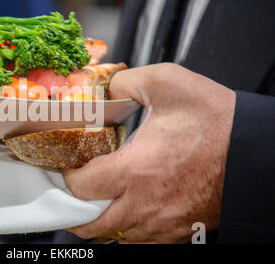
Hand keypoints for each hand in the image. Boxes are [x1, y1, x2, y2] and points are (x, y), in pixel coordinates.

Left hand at [63, 63, 235, 242]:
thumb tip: (104, 94)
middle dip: (75, 212)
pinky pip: (142, 242)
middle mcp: (145, 203)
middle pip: (92, 224)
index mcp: (136, 169)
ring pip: (116, 237)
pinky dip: (127, 231)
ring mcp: (163, 222)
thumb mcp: (167, 82)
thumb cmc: (217, 121)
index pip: (82, 187)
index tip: (70, 167)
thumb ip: (125, 83)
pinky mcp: (179, 230)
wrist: (255, 150)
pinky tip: (126, 212)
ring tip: (95, 203)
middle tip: (71, 195)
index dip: (68, 177)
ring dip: (100, 222)